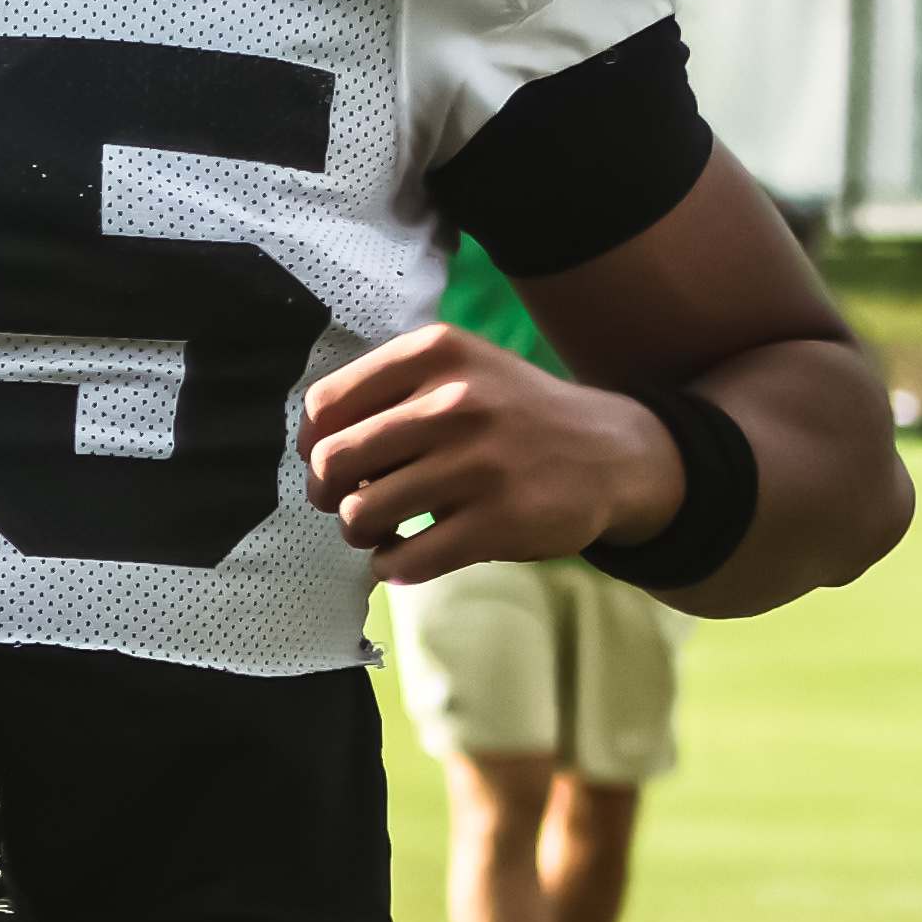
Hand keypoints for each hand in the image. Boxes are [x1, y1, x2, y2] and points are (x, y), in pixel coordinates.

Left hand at [299, 320, 683, 585]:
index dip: (312, 444)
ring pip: (361, 514)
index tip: (332, 464)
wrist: (611, 451)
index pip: (325, 403)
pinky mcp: (499, 523)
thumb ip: (387, 391)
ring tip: (382, 530)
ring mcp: (478, 464)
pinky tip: (405, 558)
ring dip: (360, 533)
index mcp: (434, 354)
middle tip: (350, 503)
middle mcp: (454, 401)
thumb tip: (310, 449)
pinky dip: (390, 567)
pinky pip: (405, 560)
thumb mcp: (457, 370)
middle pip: (332, 462)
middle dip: (328, 494)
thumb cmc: (511, 413)